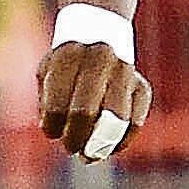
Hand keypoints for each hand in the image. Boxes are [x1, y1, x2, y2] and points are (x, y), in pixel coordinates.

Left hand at [40, 31, 156, 163]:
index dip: (52, 127)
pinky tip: (109, 148)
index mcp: (68, 57)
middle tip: (70, 147)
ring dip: (100, 144)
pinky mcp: (142, 87)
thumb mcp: (47, 73)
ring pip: (114, 120)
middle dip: (75, 138)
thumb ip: (46, 102)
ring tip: (89, 155)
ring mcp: (124, 72)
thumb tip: (53, 133)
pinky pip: (136, 122)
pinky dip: (122, 141)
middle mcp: (99, 61)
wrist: (100, 33)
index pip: (57, 105)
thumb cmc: (66, 64)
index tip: (51, 132)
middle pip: (85, 113)